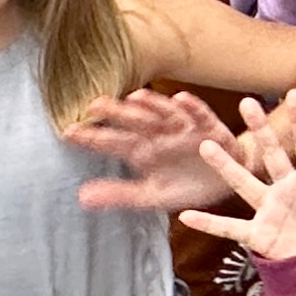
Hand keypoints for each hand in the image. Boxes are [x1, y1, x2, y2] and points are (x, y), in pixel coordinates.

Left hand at [68, 89, 239, 213]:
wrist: (228, 177)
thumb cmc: (186, 183)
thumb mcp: (151, 195)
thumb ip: (119, 194)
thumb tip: (80, 198)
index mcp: (141, 151)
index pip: (112, 142)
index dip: (91, 137)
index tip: (68, 132)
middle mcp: (159, 135)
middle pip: (135, 122)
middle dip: (117, 114)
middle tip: (94, 105)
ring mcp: (184, 129)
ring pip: (165, 114)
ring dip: (153, 104)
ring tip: (136, 97)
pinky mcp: (209, 128)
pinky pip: (200, 115)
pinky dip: (192, 107)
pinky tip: (182, 99)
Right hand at [181, 95, 295, 260]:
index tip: (293, 93)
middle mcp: (286, 188)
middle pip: (270, 154)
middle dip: (260, 130)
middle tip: (246, 103)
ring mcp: (270, 209)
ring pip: (244, 183)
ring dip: (226, 166)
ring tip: (207, 145)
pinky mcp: (259, 234)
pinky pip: (230, 228)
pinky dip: (209, 223)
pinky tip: (187, 215)